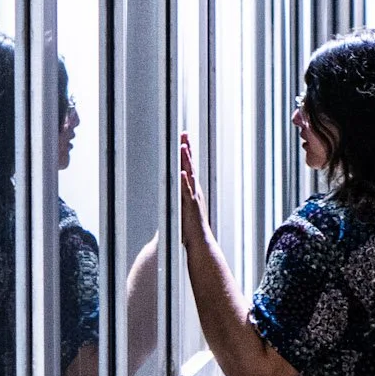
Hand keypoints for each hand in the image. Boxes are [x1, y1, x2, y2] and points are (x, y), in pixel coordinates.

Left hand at [179, 132, 208, 247]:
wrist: (199, 241)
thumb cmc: (191, 226)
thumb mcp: (185, 206)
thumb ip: (180, 196)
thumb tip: (174, 187)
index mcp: (192, 189)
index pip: (189, 166)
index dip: (186, 152)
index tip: (183, 138)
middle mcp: (194, 190)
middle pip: (190, 165)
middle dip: (187, 149)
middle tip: (184, 134)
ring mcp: (193, 197)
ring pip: (189, 175)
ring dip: (186, 161)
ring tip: (183, 147)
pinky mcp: (190, 206)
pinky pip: (187, 191)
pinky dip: (185, 182)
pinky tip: (183, 172)